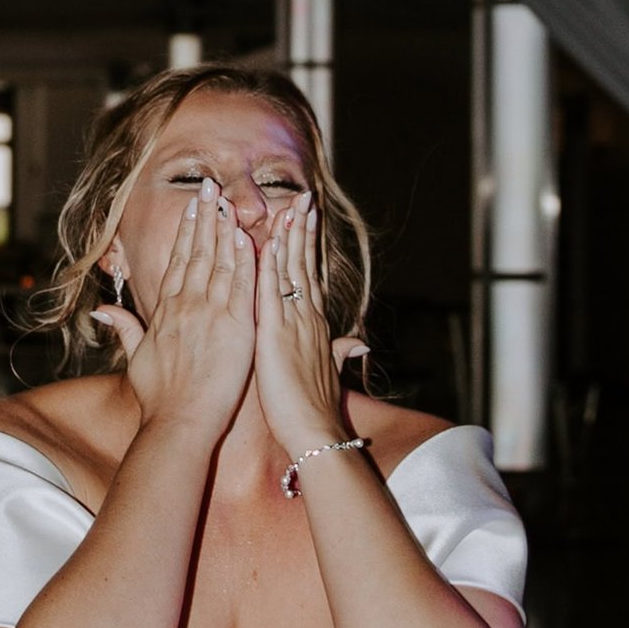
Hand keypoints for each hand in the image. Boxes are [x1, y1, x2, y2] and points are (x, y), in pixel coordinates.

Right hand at [93, 178, 253, 435]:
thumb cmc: (159, 398)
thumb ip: (123, 329)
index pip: (179, 262)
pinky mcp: (235, 327)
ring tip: (228, 200)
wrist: (179, 422)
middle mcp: (187, 306)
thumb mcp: (135, 358)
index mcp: (166, 312)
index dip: (187, 232)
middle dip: (204, 217)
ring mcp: (211, 314)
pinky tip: (247, 236)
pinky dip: (245, 260)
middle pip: (198, 252)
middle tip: (211, 187)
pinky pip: (242, 286)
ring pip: (219, 262)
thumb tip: (100, 310)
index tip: (193, 207)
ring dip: (224, 229)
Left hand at [253, 192, 347, 459]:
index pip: (309, 276)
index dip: (307, 247)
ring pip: (291, 271)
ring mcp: (294, 323)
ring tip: (291, 206)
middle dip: (303, 230)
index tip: (306, 219)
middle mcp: (306, 317)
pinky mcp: (277, 335)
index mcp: (313, 324)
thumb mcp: (328, 371)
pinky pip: (273, 294)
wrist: (314, 430)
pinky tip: (268, 244)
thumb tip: (360, 342)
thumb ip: (340, 350)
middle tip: (303, 197)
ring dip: (290, 237)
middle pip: (304, 264)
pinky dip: (271, 268)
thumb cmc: (314, 405)